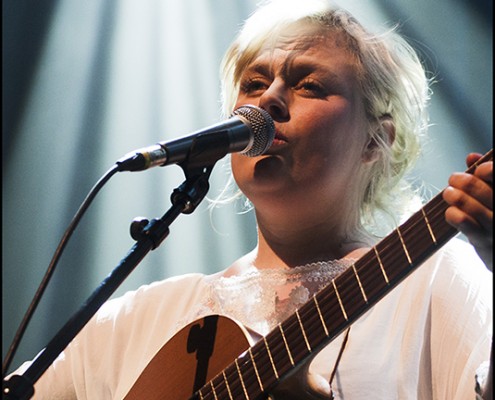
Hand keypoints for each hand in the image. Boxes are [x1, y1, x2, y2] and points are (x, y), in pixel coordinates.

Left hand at [443, 152, 492, 269]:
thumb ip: (488, 174)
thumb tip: (471, 157)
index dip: (485, 169)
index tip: (479, 170)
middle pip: (479, 189)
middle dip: (462, 180)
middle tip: (453, 179)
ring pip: (470, 205)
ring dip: (454, 196)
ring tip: (448, 192)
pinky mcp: (484, 241)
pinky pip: (463, 222)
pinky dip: (453, 213)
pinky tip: (451, 211)